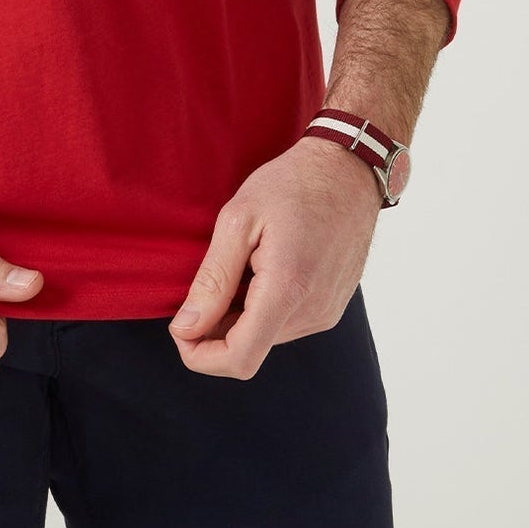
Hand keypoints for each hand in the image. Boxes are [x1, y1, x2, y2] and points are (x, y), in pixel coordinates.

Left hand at [168, 136, 383, 377]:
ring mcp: (327, 312)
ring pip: (267, 337)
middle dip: (216, 330)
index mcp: (288, 289)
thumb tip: (186, 327)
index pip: (240, 358)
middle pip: (250, 349)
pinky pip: (287, 324)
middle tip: (205, 281)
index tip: (179, 327)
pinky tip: (261, 267)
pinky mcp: (332, 306)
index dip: (200, 355)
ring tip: (241, 264)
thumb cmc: (292, 184)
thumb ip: (213, 279)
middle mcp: (314, 312)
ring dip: (240, 316)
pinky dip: (263, 307)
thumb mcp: (239, 218)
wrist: (348, 169)